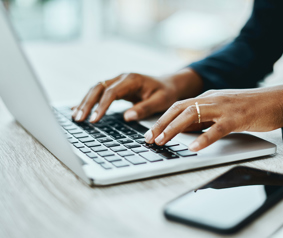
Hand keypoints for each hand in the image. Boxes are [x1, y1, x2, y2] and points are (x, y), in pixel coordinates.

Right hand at [72, 69, 202, 122]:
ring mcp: (118, 82)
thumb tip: (127, 117)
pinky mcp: (116, 87)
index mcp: (132, 80)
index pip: (111, 92)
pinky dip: (89, 101)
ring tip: (76, 117)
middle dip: (87, 103)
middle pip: (98, 88)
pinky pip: (99, 93)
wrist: (169, 84)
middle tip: (79, 119)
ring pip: (96, 89)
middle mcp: (122, 78)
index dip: (101, 106)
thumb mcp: (160, 101)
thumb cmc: (166, 92)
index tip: (94, 120)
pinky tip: (79, 109)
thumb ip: (144, 108)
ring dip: (85, 102)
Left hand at [145, 84, 282, 151]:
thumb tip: (184, 131)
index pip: (177, 106)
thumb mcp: (221, 111)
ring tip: (162, 141)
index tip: (150, 133)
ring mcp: (224, 107)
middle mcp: (211, 99)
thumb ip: (204, 118)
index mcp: (206, 98)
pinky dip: (204, 138)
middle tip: (149, 139)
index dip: (161, 120)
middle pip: (179, 109)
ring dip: (174, 129)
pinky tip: (194, 148)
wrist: (276, 100)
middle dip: (161, 124)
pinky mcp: (237, 117)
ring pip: (193, 115)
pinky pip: (217, 128)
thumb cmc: (249, 107)